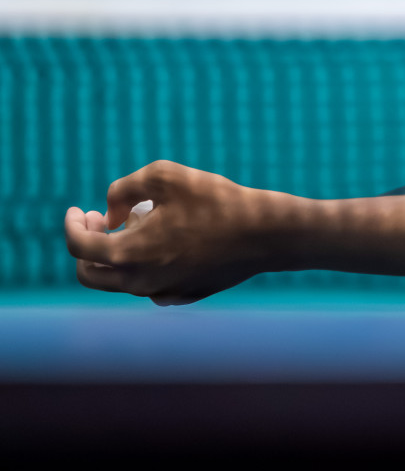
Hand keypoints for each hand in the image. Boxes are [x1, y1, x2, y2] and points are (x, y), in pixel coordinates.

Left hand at [63, 160, 286, 304]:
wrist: (266, 233)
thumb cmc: (216, 201)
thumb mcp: (164, 175)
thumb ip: (123, 189)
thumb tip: (112, 213)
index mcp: (128, 255)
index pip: (78, 246)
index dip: (72, 224)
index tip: (81, 210)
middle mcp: (140, 282)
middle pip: (90, 275)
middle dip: (87, 246)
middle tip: (102, 221)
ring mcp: (163, 292)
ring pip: (122, 281)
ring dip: (120, 254)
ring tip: (142, 224)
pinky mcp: (185, 295)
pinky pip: (152, 286)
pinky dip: (146, 268)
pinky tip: (163, 247)